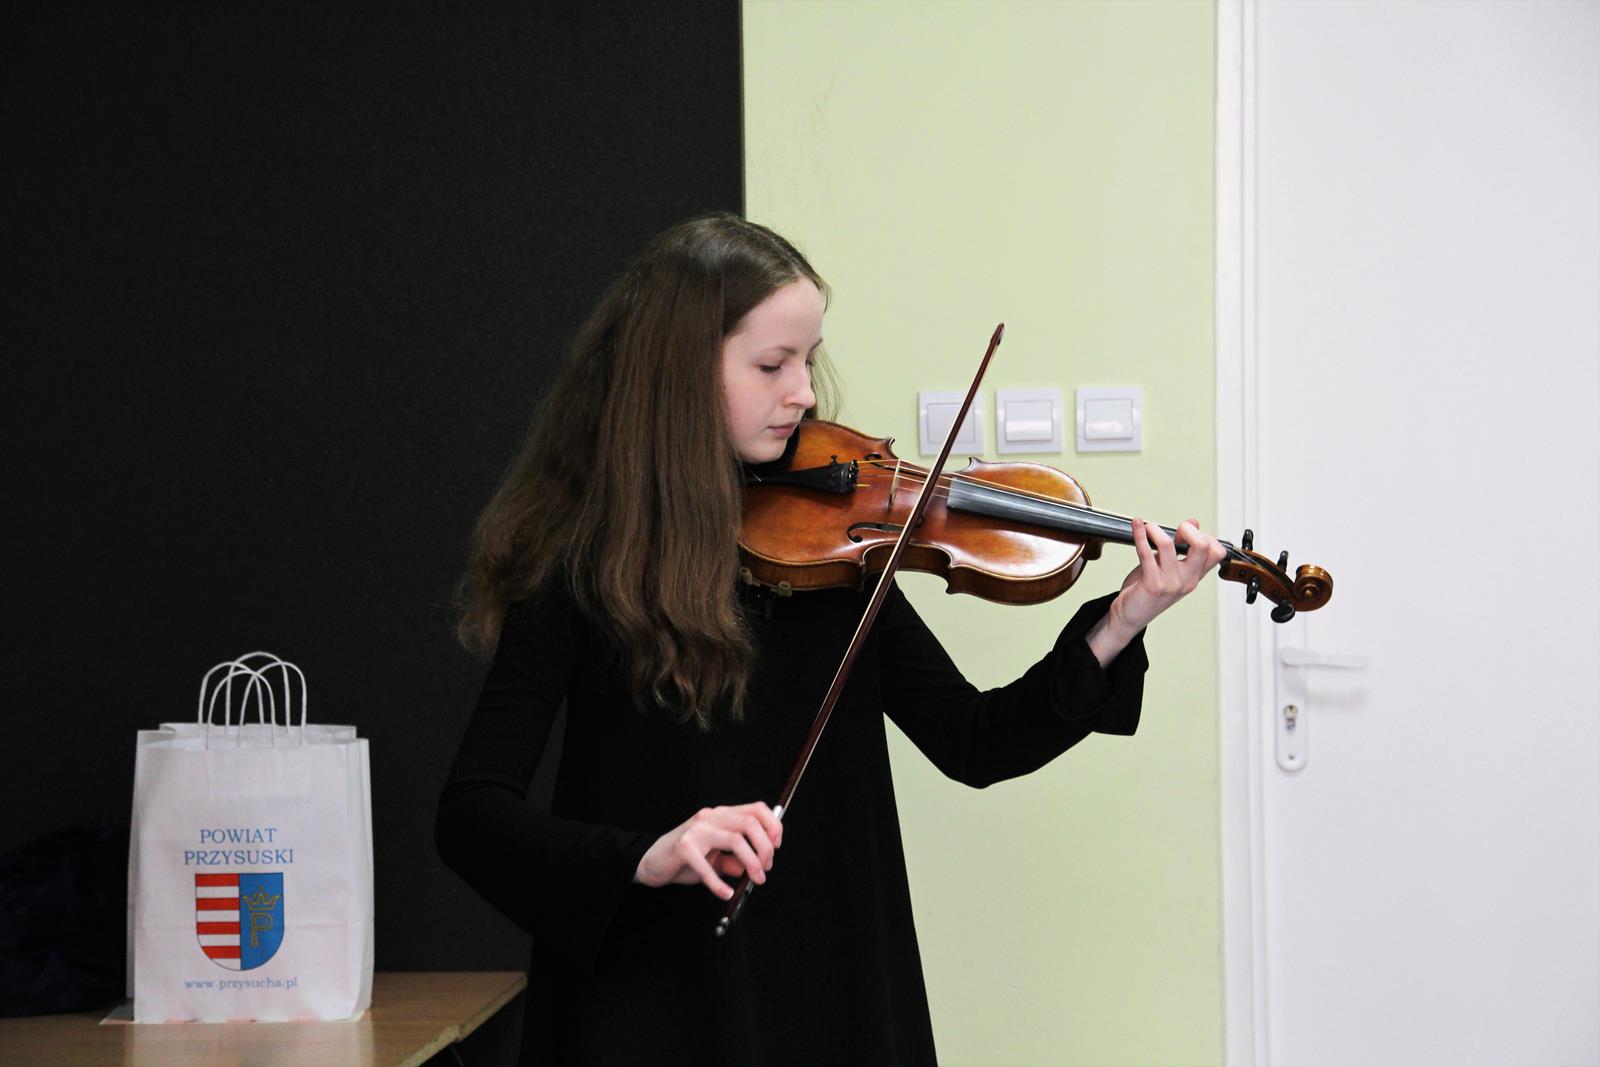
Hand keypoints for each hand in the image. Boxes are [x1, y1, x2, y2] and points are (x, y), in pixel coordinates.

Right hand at [633, 802, 783, 899]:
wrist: (651, 861)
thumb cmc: (685, 859)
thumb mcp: (716, 858)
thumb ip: (735, 860)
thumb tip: (756, 868)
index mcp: (721, 815)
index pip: (756, 809)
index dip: (773, 826)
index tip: (776, 846)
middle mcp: (710, 817)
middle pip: (749, 823)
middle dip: (765, 848)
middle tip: (765, 869)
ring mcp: (696, 830)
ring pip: (735, 839)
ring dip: (751, 862)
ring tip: (755, 880)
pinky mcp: (683, 847)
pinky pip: (707, 866)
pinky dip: (719, 883)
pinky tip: (725, 893)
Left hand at [1088, 518, 1228, 665]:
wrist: (1130, 616)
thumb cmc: (1147, 591)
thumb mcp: (1169, 568)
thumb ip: (1182, 548)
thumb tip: (1194, 522)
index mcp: (1194, 576)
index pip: (1216, 552)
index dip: (1204, 536)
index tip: (1186, 535)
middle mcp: (1187, 580)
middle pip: (1203, 547)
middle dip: (1189, 530)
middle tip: (1175, 531)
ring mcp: (1170, 584)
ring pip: (1168, 546)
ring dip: (1155, 530)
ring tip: (1148, 528)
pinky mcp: (1152, 585)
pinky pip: (1146, 553)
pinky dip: (1140, 535)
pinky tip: (1137, 525)